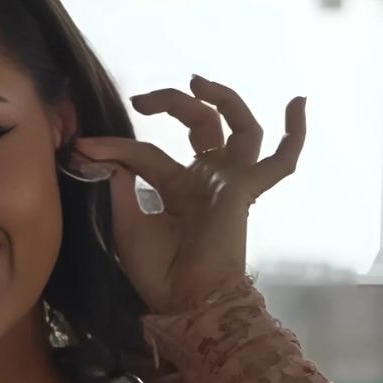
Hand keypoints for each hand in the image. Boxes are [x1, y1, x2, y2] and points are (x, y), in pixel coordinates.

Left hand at [74, 75, 305, 313]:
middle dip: (172, 102)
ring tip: (198, 82)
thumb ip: (120, 183)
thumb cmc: (156, 271)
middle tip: (142, 100)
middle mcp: (207, 179)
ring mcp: (229, 182)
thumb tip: (103, 152)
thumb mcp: (125, 220)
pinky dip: (294, 135)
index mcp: (178, 187)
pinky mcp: (244, 190)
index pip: (146, 152)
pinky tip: (299, 103)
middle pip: (201, 123)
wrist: (181, 300)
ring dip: (224, 99)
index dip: (114, 147)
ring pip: (241, 128)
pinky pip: (280, 163)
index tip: (84, 147)